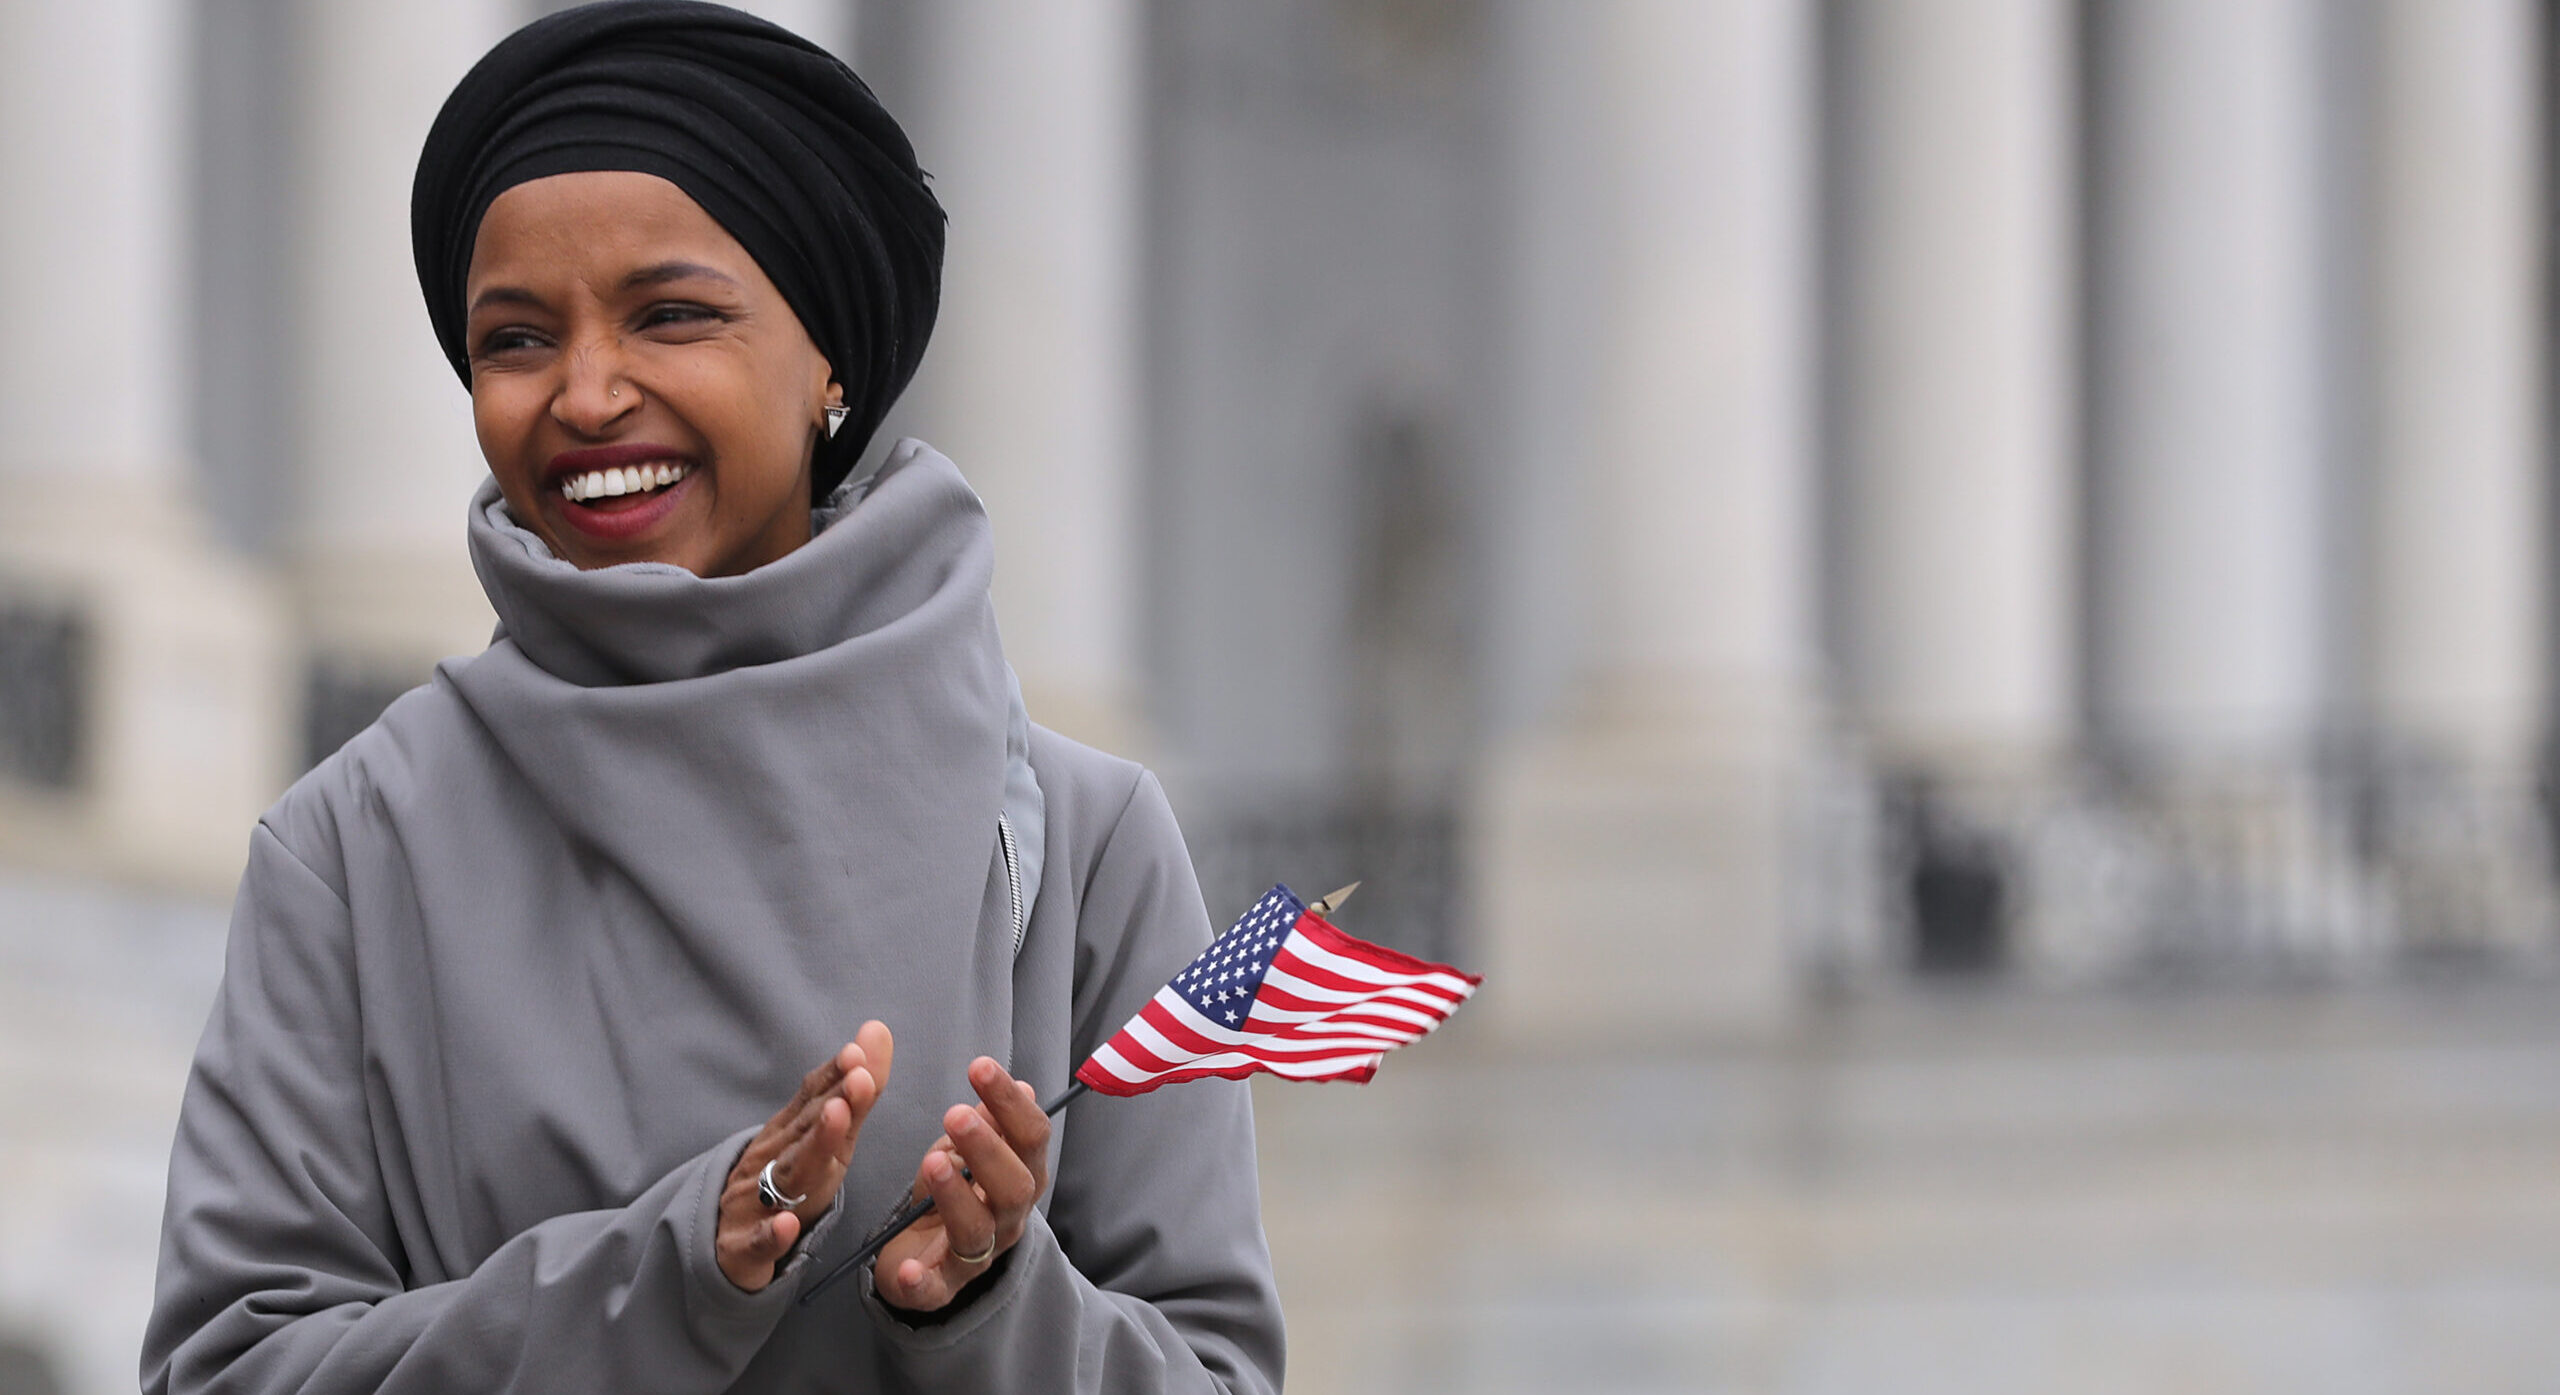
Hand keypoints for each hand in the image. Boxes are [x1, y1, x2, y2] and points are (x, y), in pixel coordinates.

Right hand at [717, 1020, 893, 1291]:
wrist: (724, 1244)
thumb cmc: (783, 1181)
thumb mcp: (821, 1138)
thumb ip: (851, 1091)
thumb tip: (876, 1030)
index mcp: (790, 1135)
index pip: (813, 1100)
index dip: (835, 1077)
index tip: (857, 1052)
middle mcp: (772, 1160)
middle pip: (805, 1131)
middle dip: (832, 1103)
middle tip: (859, 1076)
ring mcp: (755, 1202)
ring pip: (787, 1176)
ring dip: (812, 1149)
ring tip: (836, 1120)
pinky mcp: (744, 1248)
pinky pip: (759, 1242)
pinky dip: (772, 1234)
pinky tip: (786, 1226)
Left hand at [873, 1057, 1050, 1311]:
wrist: (924, 1256)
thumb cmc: (951, 1192)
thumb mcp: (966, 1151)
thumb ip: (990, 1123)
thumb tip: (1023, 1086)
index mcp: (1022, 1178)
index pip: (1032, 1138)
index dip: (1011, 1103)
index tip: (980, 1066)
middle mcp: (1008, 1218)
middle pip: (1014, 1186)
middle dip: (987, 1148)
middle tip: (953, 1114)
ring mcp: (976, 1257)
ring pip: (977, 1230)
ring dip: (957, 1195)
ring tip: (932, 1163)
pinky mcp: (939, 1288)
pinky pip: (933, 1288)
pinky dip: (921, 1279)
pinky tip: (907, 1267)